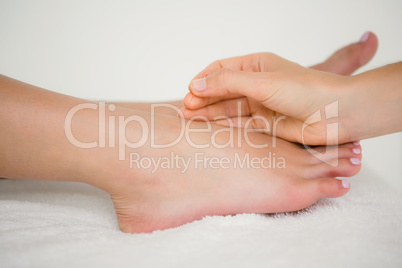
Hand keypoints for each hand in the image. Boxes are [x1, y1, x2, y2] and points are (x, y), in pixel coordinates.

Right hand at [181, 32, 377, 144]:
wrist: (336, 114)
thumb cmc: (306, 90)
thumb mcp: (262, 81)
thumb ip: (228, 82)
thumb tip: (196, 84)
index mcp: (256, 65)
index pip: (221, 69)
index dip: (203, 79)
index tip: (190, 91)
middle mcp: (256, 84)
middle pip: (221, 90)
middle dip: (202, 98)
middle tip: (185, 109)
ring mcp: (259, 105)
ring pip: (226, 108)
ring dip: (208, 113)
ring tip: (189, 119)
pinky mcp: (263, 124)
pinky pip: (237, 123)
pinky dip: (222, 125)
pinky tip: (207, 128)